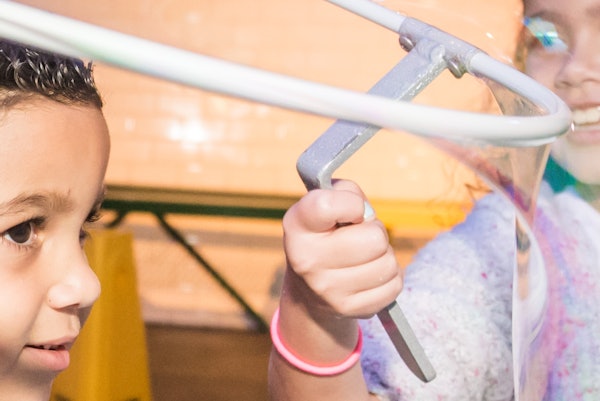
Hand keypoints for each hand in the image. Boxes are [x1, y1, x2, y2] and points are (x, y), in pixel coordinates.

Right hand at [282, 180, 402, 318]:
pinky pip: (394, 286)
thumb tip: (366, 213)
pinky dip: (388, 280)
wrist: (309, 290)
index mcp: (297, 225)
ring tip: (364, 257)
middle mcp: (306, 259)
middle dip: (375, 233)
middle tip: (359, 237)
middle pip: (375, 238)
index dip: (352, 203)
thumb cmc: (327, 234)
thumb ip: (347, 193)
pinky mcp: (347, 309)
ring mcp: (326, 289)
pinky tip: (368, 277)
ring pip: (388, 263)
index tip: (353, 210)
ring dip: (384, 257)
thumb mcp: (327, 204)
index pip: (327, 205)